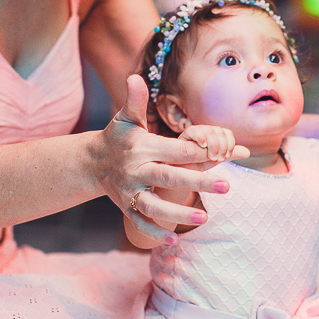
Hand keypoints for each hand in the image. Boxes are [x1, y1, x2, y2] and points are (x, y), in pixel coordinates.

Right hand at [93, 75, 237, 244]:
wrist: (92, 163)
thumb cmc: (119, 138)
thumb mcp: (126, 119)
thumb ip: (135, 101)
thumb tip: (134, 77)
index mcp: (143, 147)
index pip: (176, 150)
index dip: (201, 151)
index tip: (225, 152)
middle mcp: (136, 170)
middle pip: (169, 177)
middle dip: (198, 182)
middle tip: (226, 187)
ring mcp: (130, 191)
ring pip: (154, 205)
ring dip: (178, 213)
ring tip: (204, 218)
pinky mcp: (126, 207)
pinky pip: (140, 223)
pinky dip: (155, 233)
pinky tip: (175, 241)